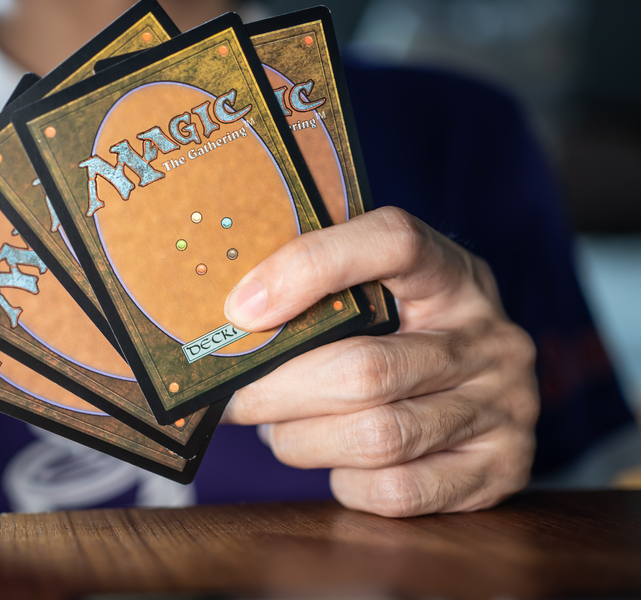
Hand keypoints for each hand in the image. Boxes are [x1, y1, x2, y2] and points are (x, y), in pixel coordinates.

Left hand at [221, 207, 538, 516]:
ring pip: (375, 436)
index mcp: (451, 272)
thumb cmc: (402, 337)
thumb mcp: (378, 294)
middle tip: (232, 398)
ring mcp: (503, 405)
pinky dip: (347, 482)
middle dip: (276, 392)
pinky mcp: (501, 469)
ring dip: (302, 441)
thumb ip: (319, 294)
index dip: (311, 267)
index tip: (241, 309)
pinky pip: (397, 490)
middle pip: (363, 368)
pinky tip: (335, 463)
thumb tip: (229, 320)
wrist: (484, 398)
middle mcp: (487, 336)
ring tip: (277, 430)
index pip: (392, 242)